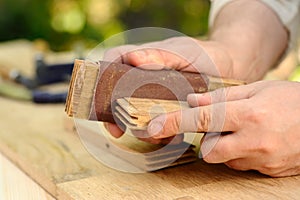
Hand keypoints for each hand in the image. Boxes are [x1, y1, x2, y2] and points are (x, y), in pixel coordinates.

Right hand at [103, 36, 234, 143]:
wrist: (227, 68)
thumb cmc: (204, 54)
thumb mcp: (183, 52)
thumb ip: (159, 56)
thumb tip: (132, 58)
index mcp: (142, 58)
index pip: (112, 64)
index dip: (101, 82)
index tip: (102, 103)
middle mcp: (143, 77)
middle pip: (117, 95)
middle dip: (116, 115)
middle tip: (119, 130)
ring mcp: (153, 94)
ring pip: (135, 114)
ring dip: (140, 128)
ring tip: (156, 136)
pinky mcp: (166, 108)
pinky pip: (155, 123)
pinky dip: (159, 133)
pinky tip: (172, 136)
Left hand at [147, 80, 299, 176]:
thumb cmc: (292, 100)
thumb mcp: (258, 89)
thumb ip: (222, 97)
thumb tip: (192, 102)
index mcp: (249, 115)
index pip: (201, 120)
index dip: (173, 123)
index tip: (151, 128)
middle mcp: (253, 141)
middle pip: (207, 150)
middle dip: (206, 139)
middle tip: (223, 125)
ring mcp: (261, 160)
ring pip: (223, 159)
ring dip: (224, 146)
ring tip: (245, 130)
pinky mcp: (267, 172)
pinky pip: (240, 165)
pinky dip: (239, 154)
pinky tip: (255, 141)